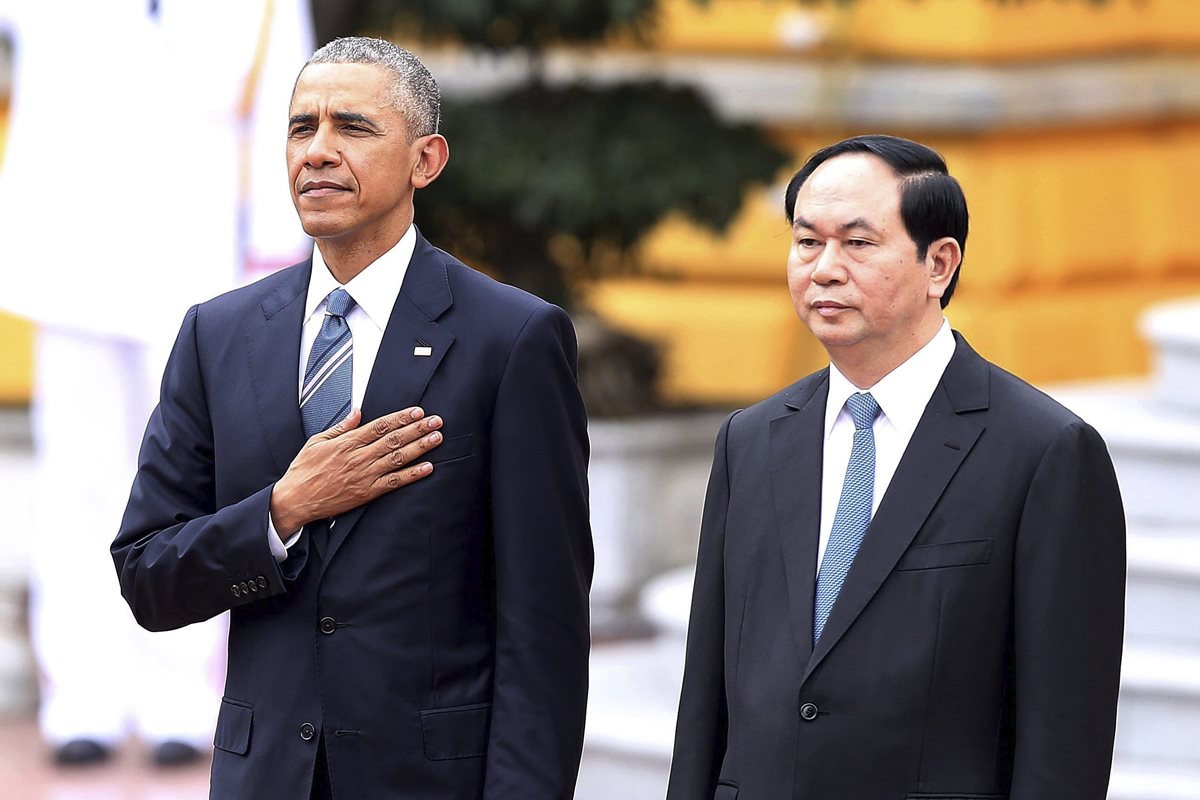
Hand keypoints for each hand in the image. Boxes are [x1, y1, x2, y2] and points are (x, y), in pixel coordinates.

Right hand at [269, 406, 441, 534]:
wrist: (296, 500)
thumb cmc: (304, 471)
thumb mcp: (316, 442)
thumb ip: (340, 427)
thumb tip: (357, 412)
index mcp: (346, 442)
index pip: (380, 426)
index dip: (401, 418)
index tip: (417, 411)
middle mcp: (358, 457)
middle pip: (394, 439)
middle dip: (417, 428)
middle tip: (436, 421)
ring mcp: (364, 475)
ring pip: (398, 458)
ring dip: (420, 447)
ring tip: (437, 438)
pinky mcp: (367, 493)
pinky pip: (394, 482)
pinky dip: (412, 475)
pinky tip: (427, 467)